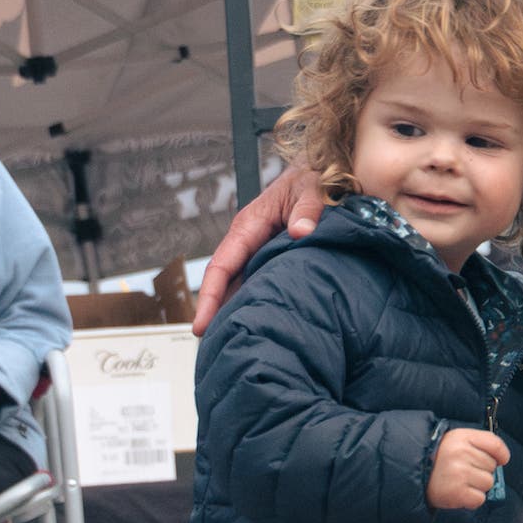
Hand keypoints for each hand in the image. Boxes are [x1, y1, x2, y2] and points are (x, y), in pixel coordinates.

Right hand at [193, 164, 327, 335]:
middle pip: (223, 283)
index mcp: (248, 226)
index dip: (210, 298)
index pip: (221, 267)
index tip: (200, 326)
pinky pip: (255, 283)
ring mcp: (257, 250)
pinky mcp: (270, 257)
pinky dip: (250, 303)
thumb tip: (302, 232)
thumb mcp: (312, 188)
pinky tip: (254, 325)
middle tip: (212, 350)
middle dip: (214, 314)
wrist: (322, 172)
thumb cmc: (313, 177)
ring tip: (229, 346)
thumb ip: (308, 209)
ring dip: (231, 312)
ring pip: (237, 285)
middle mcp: (247, 240)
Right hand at [427, 426, 510, 511]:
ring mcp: (459, 473)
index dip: (501, 455)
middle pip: (492, 466)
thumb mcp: (456, 441)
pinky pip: (479, 499)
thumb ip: (479, 445)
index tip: (500, 460)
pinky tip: (459, 492)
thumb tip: (502, 460)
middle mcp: (460, 453)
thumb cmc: (439, 459)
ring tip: (460, 482)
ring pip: (488, 483)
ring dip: (477, 486)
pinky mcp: (457, 492)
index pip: (495, 444)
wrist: (413, 475)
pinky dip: (471, 499)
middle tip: (463, 471)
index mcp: (461, 437)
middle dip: (481, 471)